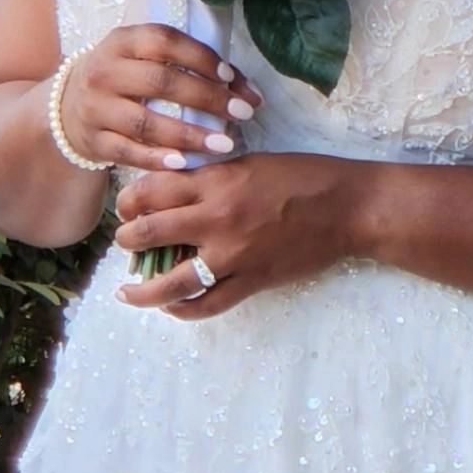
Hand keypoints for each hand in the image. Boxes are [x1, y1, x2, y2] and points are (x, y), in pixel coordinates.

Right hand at [58, 24, 263, 173]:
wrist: (69, 107)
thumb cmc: (126, 79)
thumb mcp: (147, 61)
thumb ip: (193, 68)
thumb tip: (246, 90)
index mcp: (122, 41)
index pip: (164, 41)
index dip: (200, 57)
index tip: (230, 76)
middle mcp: (104, 71)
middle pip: (160, 82)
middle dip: (206, 98)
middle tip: (242, 113)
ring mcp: (96, 107)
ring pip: (146, 122)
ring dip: (189, 135)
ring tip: (224, 144)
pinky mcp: (94, 140)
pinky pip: (129, 152)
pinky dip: (158, 159)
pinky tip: (184, 163)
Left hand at [112, 151, 372, 317]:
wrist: (348, 207)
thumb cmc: (303, 177)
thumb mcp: (250, 163)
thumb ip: (212, 177)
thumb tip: (175, 192)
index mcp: (217, 181)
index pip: (152, 190)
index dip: (129, 200)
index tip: (126, 207)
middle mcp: (218, 217)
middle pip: (149, 232)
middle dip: (127, 239)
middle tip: (125, 242)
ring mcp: (234, 254)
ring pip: (172, 280)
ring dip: (142, 288)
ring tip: (127, 291)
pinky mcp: (252, 280)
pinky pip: (208, 304)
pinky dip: (183, 309)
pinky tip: (172, 308)